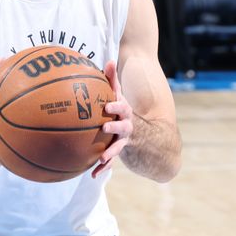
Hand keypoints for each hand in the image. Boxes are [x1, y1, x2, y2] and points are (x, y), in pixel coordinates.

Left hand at [92, 61, 132, 178]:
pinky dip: (102, 168)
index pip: (122, 107)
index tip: (107, 106)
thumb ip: (112, 80)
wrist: (143, 134)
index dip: (116, 106)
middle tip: (105, 128)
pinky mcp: (118, 152)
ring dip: (110, 153)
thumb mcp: (119, 95)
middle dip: (115, 128)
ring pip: (118, 147)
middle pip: (122, 127)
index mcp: (125, 113)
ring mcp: (123, 141)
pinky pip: (110, 161)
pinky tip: (92, 175)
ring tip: (102, 159)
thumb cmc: (122, 109)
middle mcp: (126, 127)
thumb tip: (108, 60)